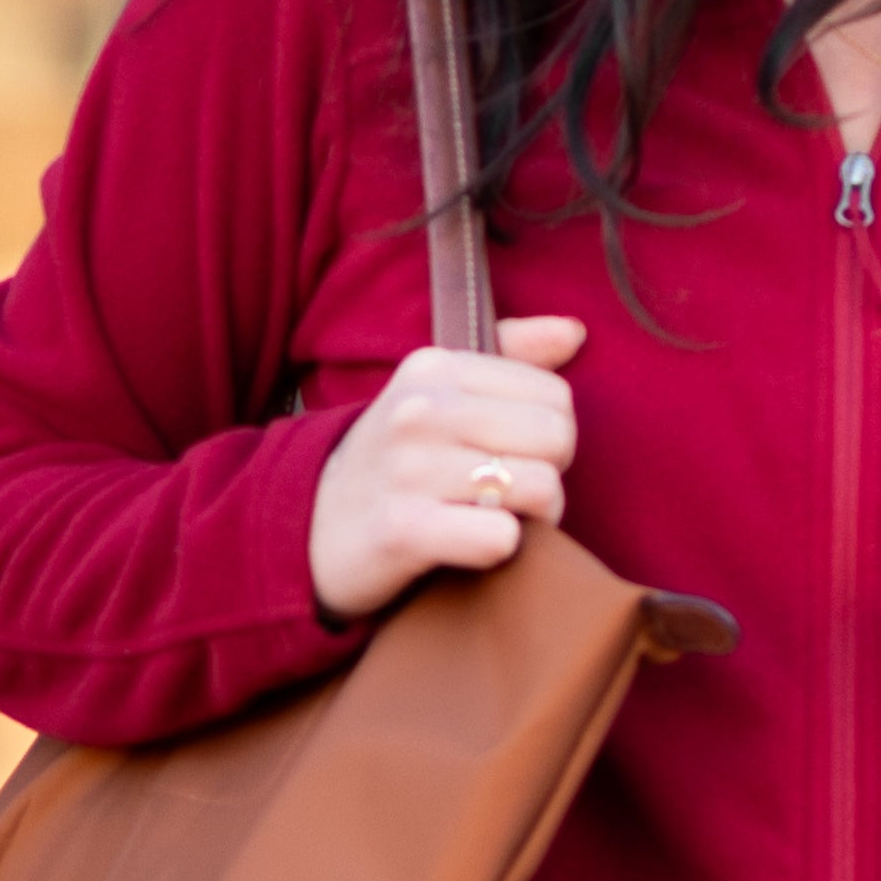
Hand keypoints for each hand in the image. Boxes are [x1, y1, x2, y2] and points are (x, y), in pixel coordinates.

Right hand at [307, 316, 587, 620]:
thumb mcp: (435, 395)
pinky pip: (501, 538)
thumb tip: (574, 331)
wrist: (306, 530)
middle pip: (558, 437)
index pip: (555, 396)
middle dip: (551, 474)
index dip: (550, 435)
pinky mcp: (402, 531)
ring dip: (535, 518)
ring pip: (541, 487)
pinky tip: (474, 546)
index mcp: (433, 368)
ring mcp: (408, 469)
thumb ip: (507, 354)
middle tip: (511, 494)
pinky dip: (502, 549)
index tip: (512, 455)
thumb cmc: (393, 463)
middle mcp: (419, 410)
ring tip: (498, 519)